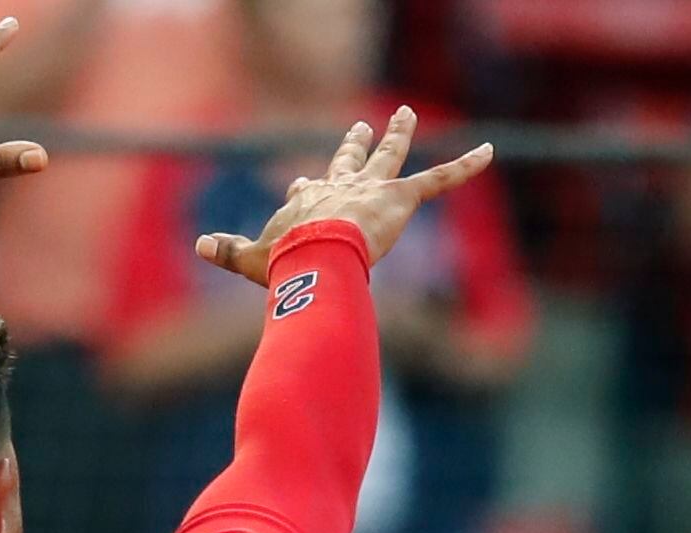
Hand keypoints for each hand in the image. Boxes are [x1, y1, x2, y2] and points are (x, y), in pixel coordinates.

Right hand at [202, 106, 492, 275]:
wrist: (315, 254)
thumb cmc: (284, 260)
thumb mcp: (251, 259)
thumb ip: (228, 252)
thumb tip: (199, 245)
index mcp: (309, 201)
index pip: (309, 189)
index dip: (306, 189)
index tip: (300, 183)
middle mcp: (341, 187)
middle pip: (349, 160)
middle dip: (356, 144)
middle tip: (363, 126)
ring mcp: (372, 189)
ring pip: (390, 156)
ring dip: (399, 134)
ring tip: (407, 114)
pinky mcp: (400, 199)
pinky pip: (439, 179)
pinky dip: (466, 166)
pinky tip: (490, 151)